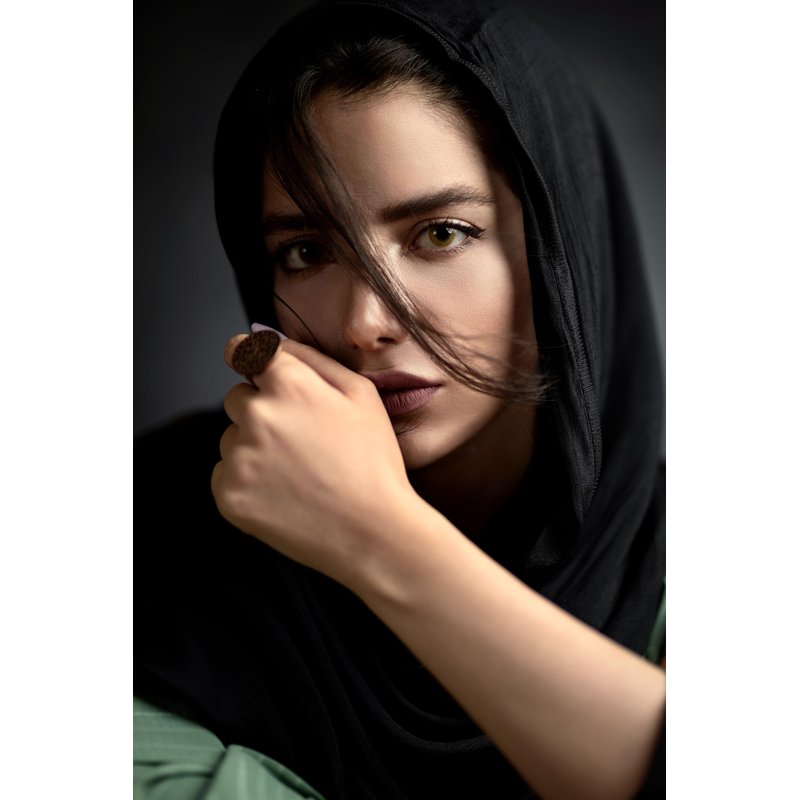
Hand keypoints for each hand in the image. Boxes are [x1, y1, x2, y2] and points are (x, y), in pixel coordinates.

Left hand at [211, 334, 412, 587]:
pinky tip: (283, 492)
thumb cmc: (372, 463)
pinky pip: (225, 474)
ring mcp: (238, 457)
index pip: (242, 351)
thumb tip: (274, 341)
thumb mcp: (361, 395)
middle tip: (299, 439)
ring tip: (296, 472)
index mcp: (288, 386)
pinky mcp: (228, 494)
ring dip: (253, 447)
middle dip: (260, 410)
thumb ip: (312, 359)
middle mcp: (256, 416)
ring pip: (231, 438)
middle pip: (237, 398)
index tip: (251, 366)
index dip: (248, 357)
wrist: (372, 531)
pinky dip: (247, 481)